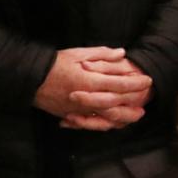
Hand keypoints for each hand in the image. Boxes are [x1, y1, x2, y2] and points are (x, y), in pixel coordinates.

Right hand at [36, 48, 151, 128]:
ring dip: (124, 117)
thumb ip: (101, 54)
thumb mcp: (77, 53)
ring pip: (107, 118)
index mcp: (88, 80)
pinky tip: (115, 122)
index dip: (135, 83)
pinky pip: (92, 124)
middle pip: (116, 103)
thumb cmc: (54, 64)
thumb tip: (122, 54)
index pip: (118, 84)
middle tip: (146, 98)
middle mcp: (86, 98)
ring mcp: (79, 110)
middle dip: (134, 100)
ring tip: (137, 115)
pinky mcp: (72, 116)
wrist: (30, 79)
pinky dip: (106, 124)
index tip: (147, 80)